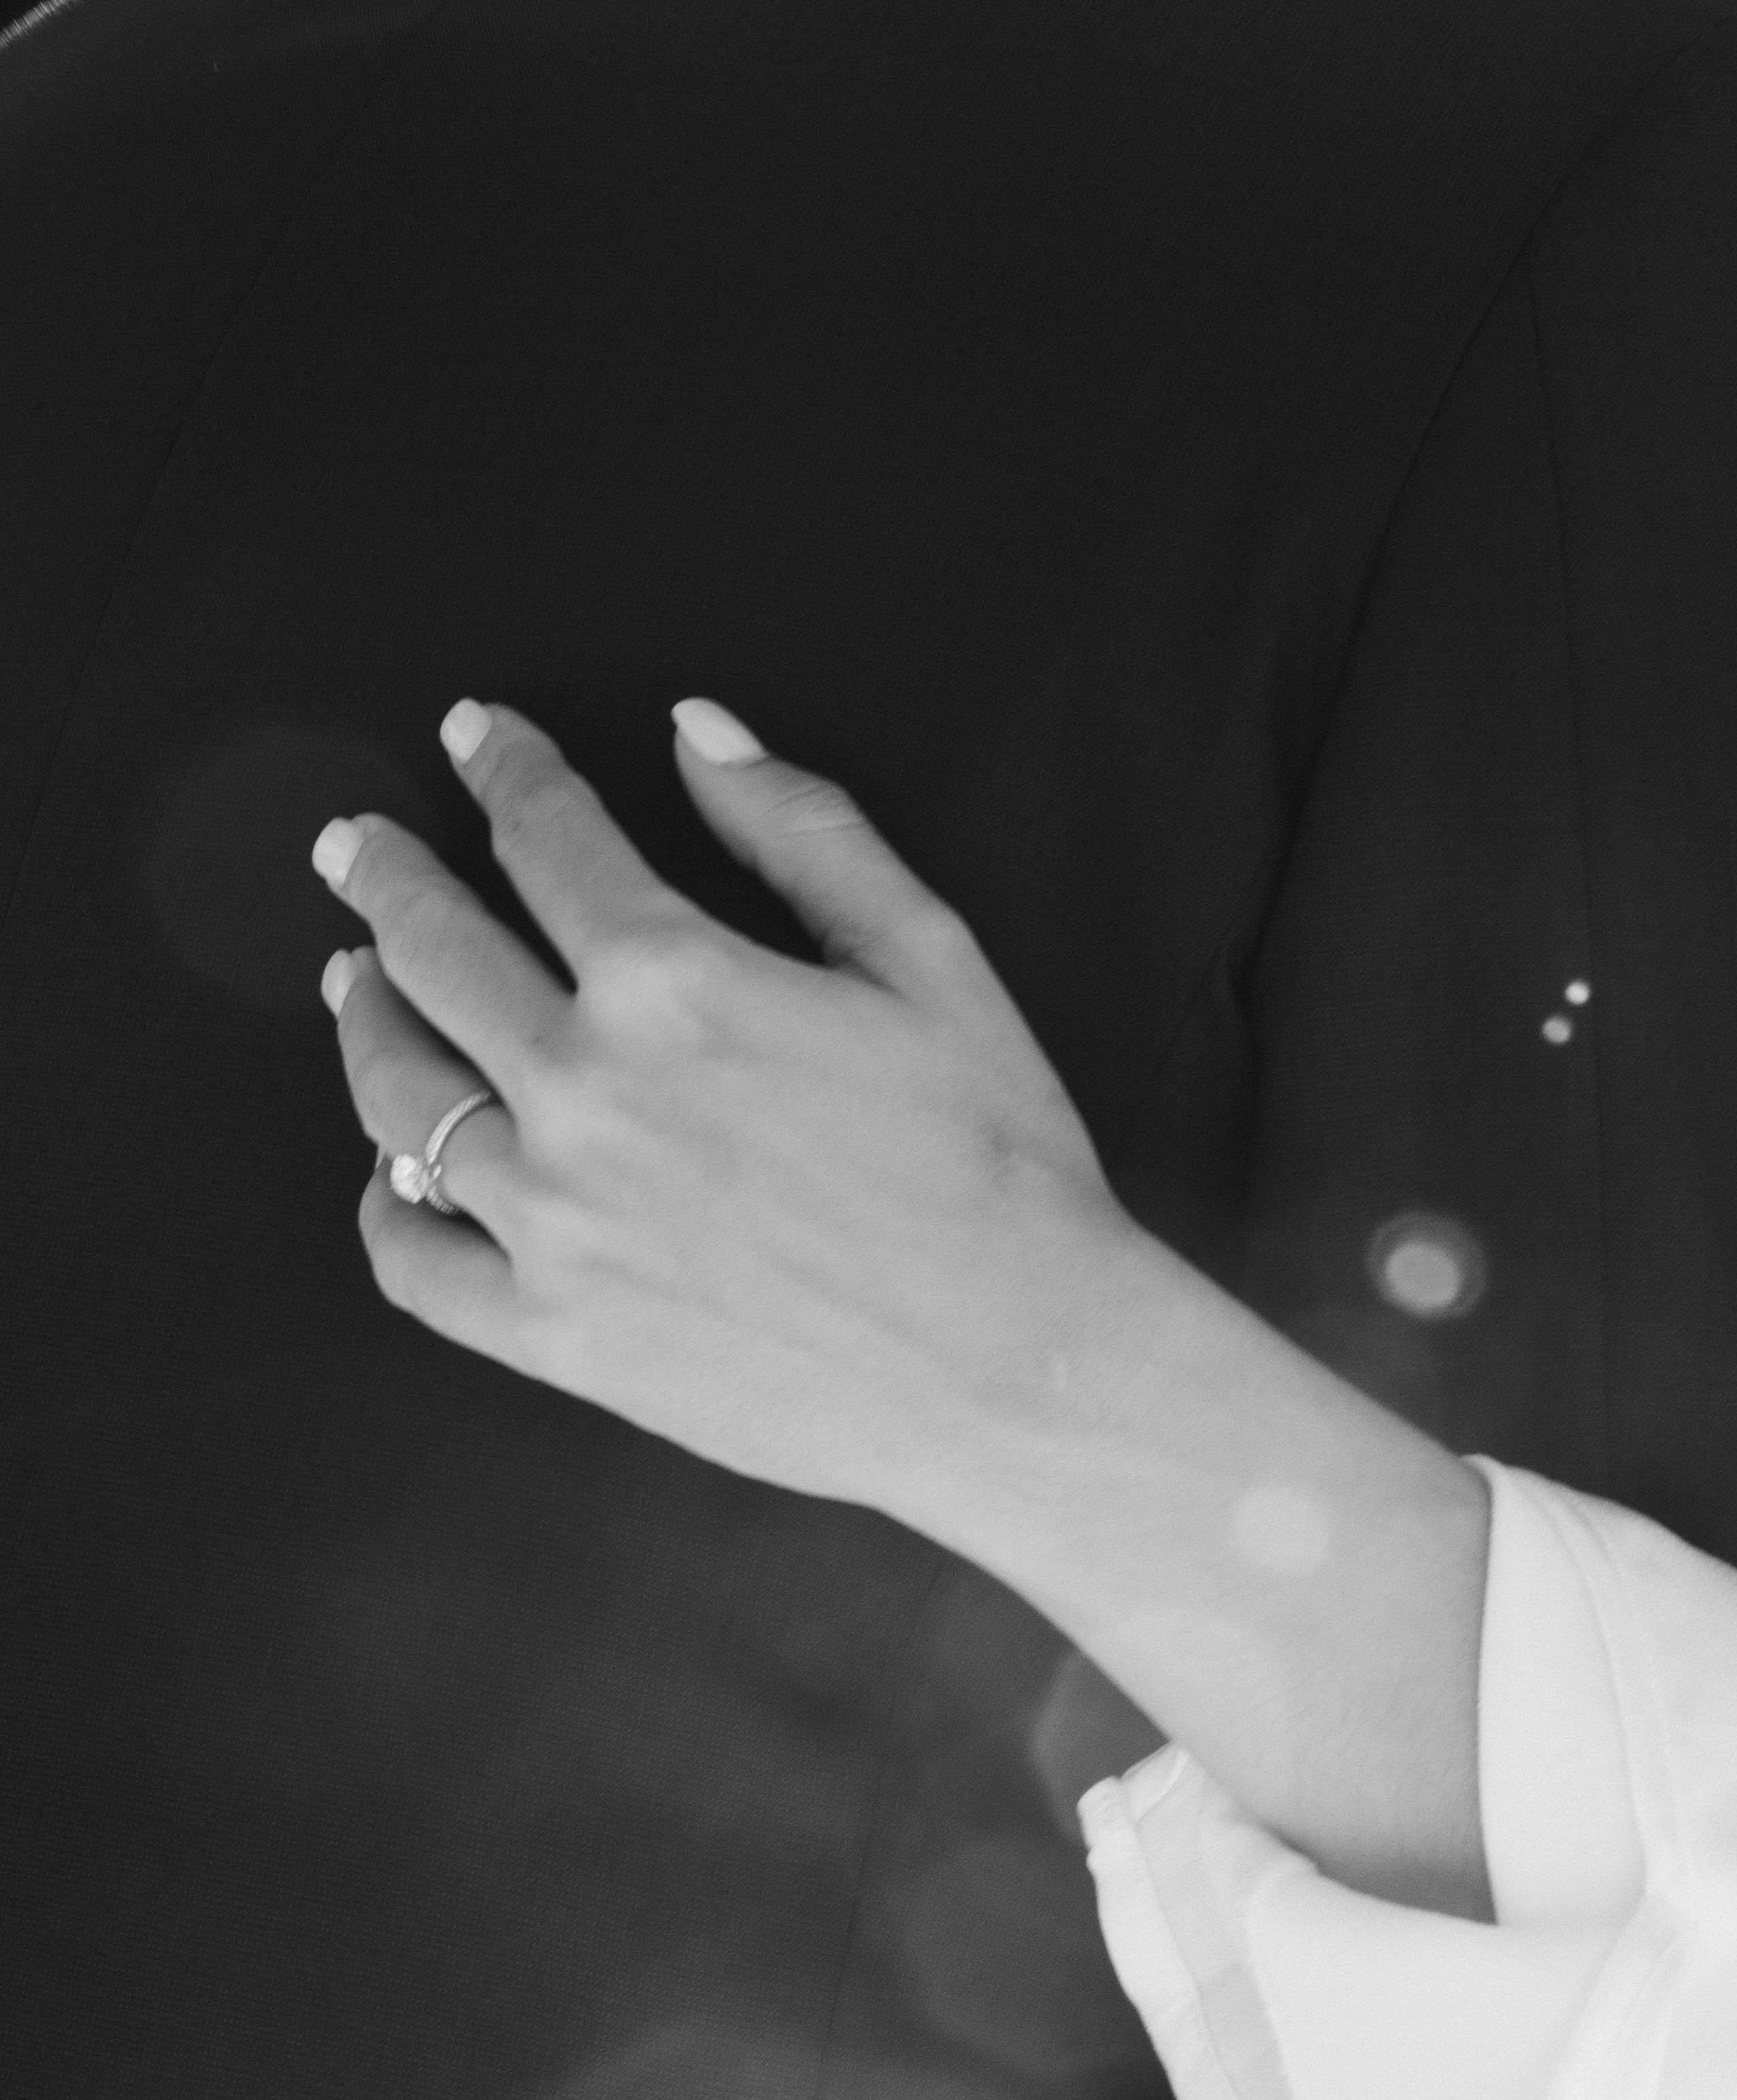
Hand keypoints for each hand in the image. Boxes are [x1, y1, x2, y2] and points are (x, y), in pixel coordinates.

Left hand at [319, 697, 1155, 1548]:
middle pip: (433, 949)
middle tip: (355, 843)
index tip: (474, 736)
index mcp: (677, 982)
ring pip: (398, 1094)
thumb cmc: (993, 1161)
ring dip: (367, 1016)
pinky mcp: (551, 1332)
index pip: (549, 838)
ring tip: (358, 980)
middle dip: (387, 874)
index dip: (504, 769)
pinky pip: (414, 1260)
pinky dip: (383, 1204)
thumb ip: (802, 830)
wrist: (1018, 1367)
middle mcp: (585, 1091)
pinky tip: (390, 1170)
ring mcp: (552, 1219)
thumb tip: (697, 732)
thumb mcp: (929, 956)